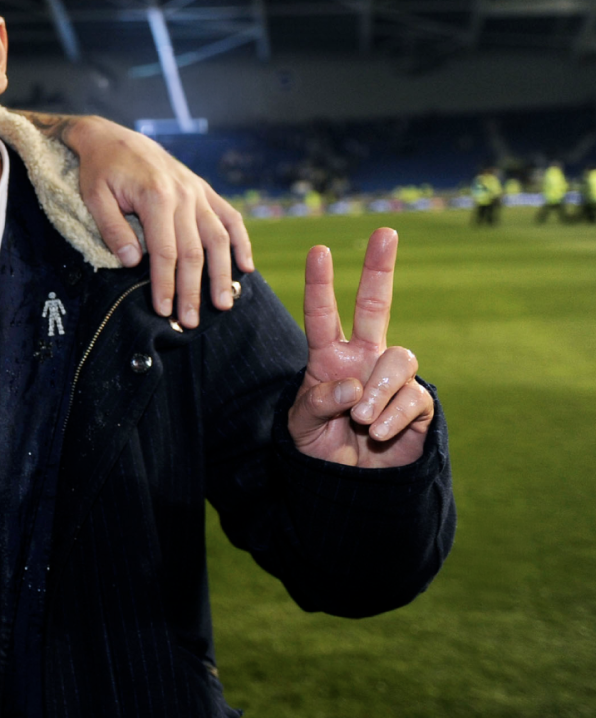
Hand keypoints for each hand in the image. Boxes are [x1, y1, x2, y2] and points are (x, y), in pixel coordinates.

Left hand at [53, 114, 253, 325]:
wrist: (112, 138)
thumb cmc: (100, 170)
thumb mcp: (94, 197)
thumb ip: (113, 229)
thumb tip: (132, 262)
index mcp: (156, 197)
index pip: (165, 252)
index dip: (166, 284)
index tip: (164, 311)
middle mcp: (184, 194)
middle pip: (195, 251)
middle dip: (194, 290)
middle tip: (193, 321)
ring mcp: (197, 191)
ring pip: (218, 238)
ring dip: (223, 273)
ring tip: (225, 303)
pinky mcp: (203, 190)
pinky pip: (230, 217)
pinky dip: (241, 242)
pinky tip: (246, 267)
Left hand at [288, 227, 432, 467]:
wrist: (350, 485)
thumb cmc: (320, 446)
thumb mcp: (300, 427)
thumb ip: (316, 403)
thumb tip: (352, 387)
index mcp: (329, 357)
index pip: (322, 315)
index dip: (320, 285)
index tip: (318, 251)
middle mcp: (364, 358)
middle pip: (375, 306)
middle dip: (379, 269)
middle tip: (384, 232)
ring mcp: (392, 379)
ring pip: (398, 359)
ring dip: (378, 390)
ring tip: (361, 420)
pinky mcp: (417, 404)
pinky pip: (412, 398)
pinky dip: (391, 416)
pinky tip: (376, 433)